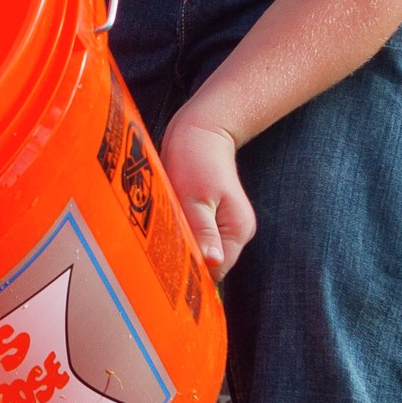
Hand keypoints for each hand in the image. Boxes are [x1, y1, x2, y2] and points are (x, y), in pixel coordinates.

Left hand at [160, 111, 256, 277]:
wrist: (201, 131)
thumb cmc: (195, 160)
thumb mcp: (195, 199)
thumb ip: (204, 233)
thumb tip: (212, 264)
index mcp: (237, 230)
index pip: (217, 271)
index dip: (194, 271)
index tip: (170, 263)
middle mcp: (236, 232)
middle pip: (209, 263)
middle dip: (186, 257)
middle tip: (164, 242)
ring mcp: (225, 224)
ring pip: (201, 249)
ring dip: (183, 244)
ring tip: (168, 225)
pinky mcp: (213, 217)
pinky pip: (197, 236)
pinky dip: (183, 232)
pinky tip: (172, 219)